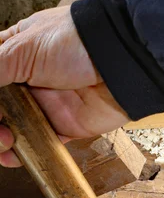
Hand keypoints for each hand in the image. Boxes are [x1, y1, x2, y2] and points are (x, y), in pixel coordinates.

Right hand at [0, 6, 128, 166]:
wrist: (119, 62)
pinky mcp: (64, 125)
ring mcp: (45, 104)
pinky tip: (13, 155)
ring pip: (12, 128)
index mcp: (14, 54)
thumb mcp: (22, 49)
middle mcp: (26, 80)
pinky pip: (39, 143)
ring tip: (5, 141)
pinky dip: (23, 153)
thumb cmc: (74, 42)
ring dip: (2, 140)